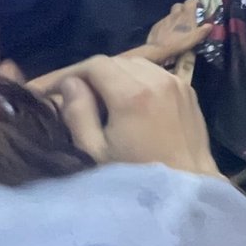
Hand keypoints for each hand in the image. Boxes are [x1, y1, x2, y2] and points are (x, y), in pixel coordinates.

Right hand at [52, 55, 220, 176]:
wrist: (188, 184)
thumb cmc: (136, 175)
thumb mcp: (95, 152)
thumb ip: (78, 114)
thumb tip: (70, 84)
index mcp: (132, 94)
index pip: (96, 64)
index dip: (72, 73)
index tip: (56, 90)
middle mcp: (157, 79)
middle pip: (117, 61)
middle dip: (94, 75)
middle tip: (79, 98)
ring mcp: (177, 82)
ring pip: (138, 64)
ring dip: (117, 75)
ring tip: (104, 100)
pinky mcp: (188, 90)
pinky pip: (157, 73)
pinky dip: (140, 79)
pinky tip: (132, 102)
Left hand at [142, 0, 212, 64]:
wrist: (159, 49)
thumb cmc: (180, 42)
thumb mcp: (196, 38)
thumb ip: (204, 30)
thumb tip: (209, 25)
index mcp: (186, 15)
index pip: (190, 1)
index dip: (194, 2)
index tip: (198, 6)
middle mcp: (175, 14)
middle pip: (179, 5)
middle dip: (183, 8)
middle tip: (187, 16)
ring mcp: (164, 19)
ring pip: (171, 15)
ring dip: (175, 18)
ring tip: (178, 28)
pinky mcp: (156, 26)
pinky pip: (163, 23)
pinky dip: (167, 26)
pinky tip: (169, 34)